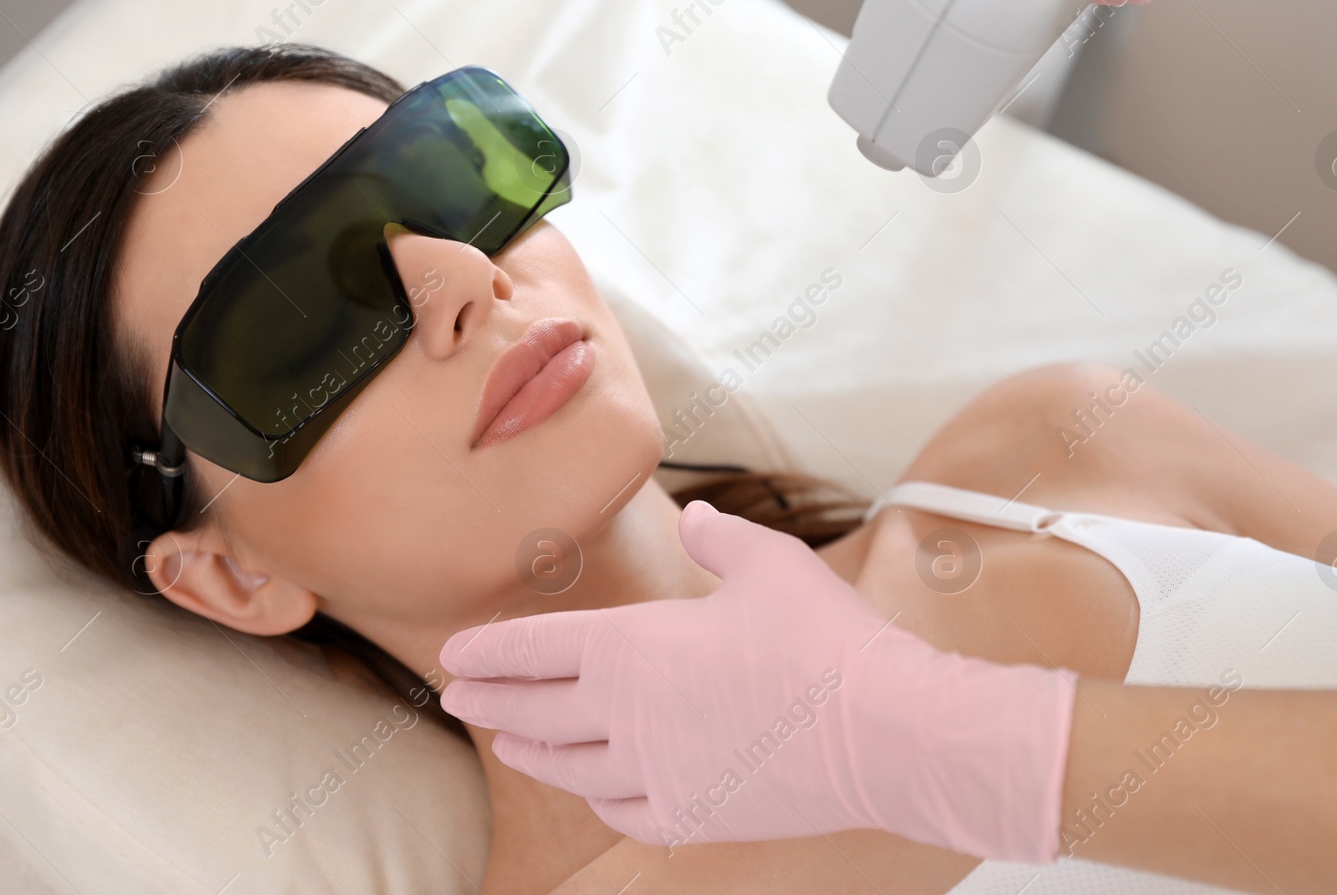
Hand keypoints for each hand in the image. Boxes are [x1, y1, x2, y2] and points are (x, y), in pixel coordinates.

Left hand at [439, 502, 1077, 861]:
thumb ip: (720, 538)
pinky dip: (597, 798)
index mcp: (635, 647)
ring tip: (507, 743)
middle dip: (491, 700)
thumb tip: (695, 520)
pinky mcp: (693, 816)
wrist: (883, 729)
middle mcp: (629, 716)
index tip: (453, 654)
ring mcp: (657, 774)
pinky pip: (622, 812)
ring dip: (532, 752)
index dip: (490, 649)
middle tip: (456, 699)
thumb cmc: (824, 638)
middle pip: (537, 710)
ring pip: (570, 767)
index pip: (537, 647)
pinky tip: (592, 790)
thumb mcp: (770, 563)